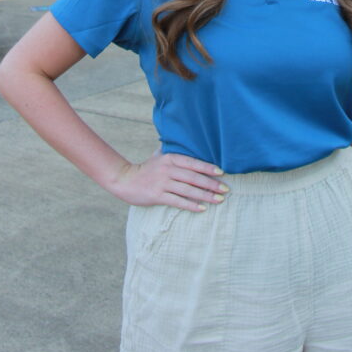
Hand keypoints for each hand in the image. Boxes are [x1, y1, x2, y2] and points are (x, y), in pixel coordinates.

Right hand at [109, 151, 228, 208]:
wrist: (126, 180)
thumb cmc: (147, 168)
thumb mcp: (159, 155)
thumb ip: (173, 151)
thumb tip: (190, 143)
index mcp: (170, 158)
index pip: (193, 162)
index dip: (208, 167)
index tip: (222, 172)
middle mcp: (167, 169)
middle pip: (193, 177)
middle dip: (211, 184)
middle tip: (226, 189)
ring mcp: (162, 183)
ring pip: (188, 190)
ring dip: (205, 195)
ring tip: (219, 200)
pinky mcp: (157, 196)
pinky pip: (178, 201)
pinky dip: (191, 205)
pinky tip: (202, 208)